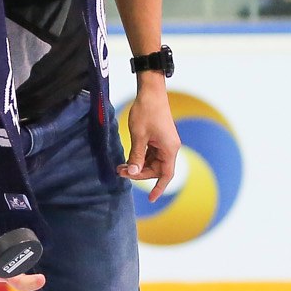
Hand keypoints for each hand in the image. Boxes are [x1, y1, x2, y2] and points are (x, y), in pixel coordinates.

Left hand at [120, 77, 179, 202]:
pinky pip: (151, 153)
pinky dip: (140, 157)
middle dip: (139, 173)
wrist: (151, 91)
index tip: (151, 199)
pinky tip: (128, 157)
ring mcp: (165, 142)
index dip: (159, 188)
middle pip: (157, 169)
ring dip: (138, 165)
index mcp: (169, 149)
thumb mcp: (138, 136)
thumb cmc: (146, 111)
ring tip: (121, 165)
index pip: (166, 175)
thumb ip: (136, 156)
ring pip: (153, 162)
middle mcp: (170, 148)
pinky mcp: (159, 137)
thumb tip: (131, 172)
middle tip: (120, 171)